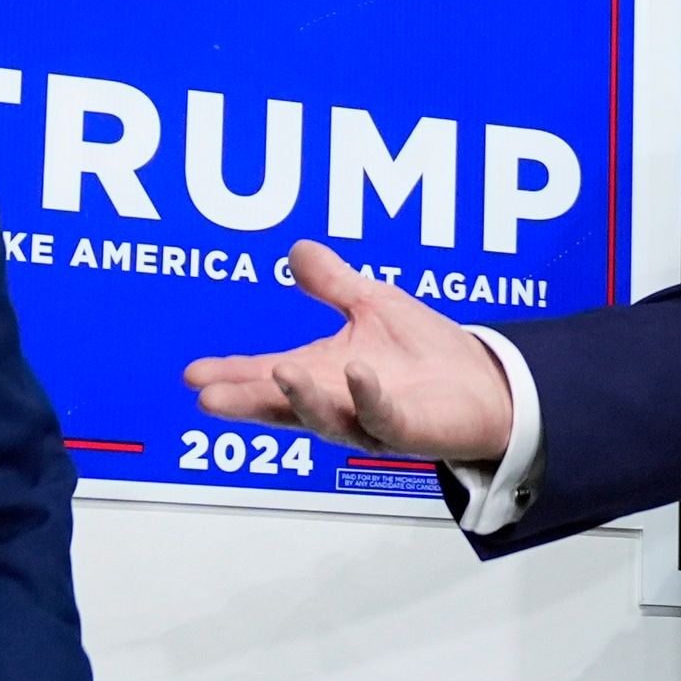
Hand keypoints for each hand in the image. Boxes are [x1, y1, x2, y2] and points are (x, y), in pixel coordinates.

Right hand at [181, 239, 516, 460]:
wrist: (486, 383)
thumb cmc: (426, 353)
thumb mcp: (372, 306)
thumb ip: (333, 285)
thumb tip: (298, 251)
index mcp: (323, 375)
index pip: (267, 377)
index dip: (232, 376)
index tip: (194, 375)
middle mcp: (339, 403)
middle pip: (284, 406)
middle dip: (248, 401)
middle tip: (211, 397)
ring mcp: (370, 420)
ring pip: (328, 418)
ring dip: (302, 398)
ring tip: (278, 374)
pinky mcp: (408, 429)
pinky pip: (385, 416)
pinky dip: (368, 397)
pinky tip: (358, 373)